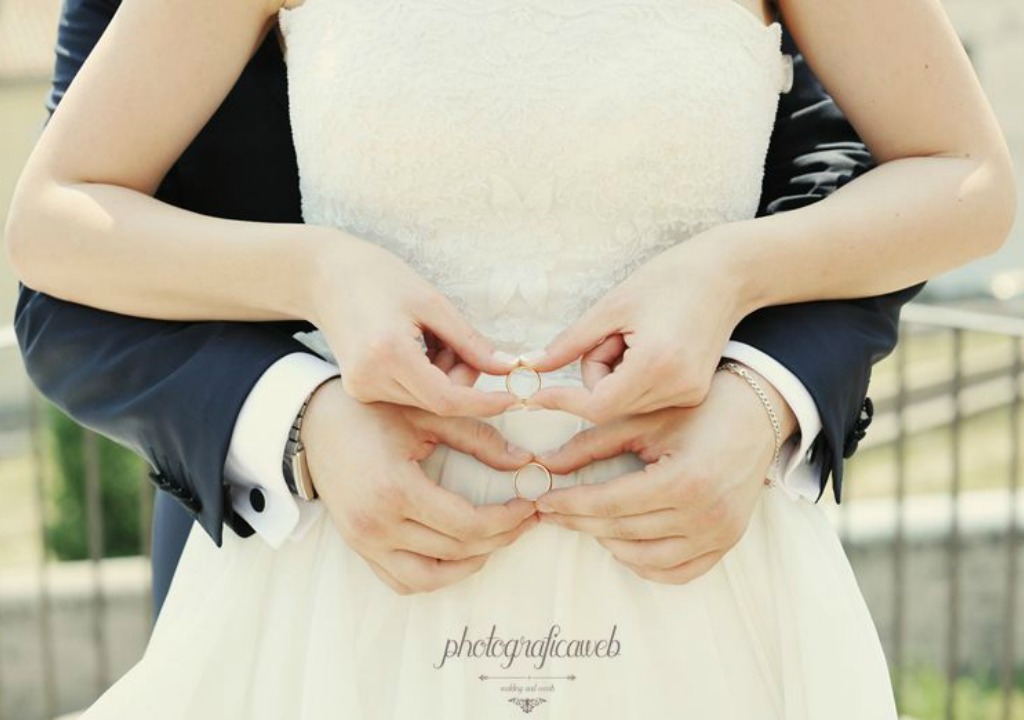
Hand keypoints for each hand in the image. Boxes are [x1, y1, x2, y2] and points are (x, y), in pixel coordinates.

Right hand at [302, 377, 540, 593]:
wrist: (315, 423)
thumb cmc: (371, 413)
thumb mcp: (427, 416)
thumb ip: (479, 438)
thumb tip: (525, 461)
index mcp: (395, 489)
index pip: (466, 524)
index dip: (506, 520)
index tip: (529, 504)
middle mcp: (377, 524)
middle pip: (455, 551)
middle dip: (500, 537)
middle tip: (525, 519)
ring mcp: (364, 542)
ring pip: (430, 577)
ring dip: (470, 563)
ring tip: (496, 539)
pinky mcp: (359, 548)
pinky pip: (403, 580)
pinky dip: (435, 576)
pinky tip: (459, 554)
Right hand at [307, 233, 521, 417]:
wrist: (324, 275)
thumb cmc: (379, 277)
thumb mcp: (432, 302)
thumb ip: (470, 342)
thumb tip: (507, 369)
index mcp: (388, 354)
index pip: (447, 400)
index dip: (485, 403)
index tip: (515, 397)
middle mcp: (370, 380)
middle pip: (439, 402)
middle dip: (463, 378)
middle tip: (459, 342)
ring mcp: (362, 389)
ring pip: (426, 400)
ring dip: (443, 376)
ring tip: (429, 336)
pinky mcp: (360, 390)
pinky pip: (408, 394)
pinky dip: (425, 376)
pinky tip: (414, 345)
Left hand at [524, 233, 751, 422]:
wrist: (727, 274)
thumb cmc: (669, 279)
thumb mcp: (611, 306)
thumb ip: (570, 343)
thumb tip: (534, 366)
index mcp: (656, 364)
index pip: (598, 405)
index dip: (564, 400)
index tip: (537, 395)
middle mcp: (677, 387)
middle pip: (609, 404)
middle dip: (597, 372)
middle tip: (613, 334)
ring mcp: (690, 394)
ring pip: (625, 403)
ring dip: (616, 375)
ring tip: (638, 336)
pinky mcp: (695, 393)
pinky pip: (645, 398)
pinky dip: (635, 377)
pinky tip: (653, 347)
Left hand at [533, 365, 796, 584]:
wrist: (756, 416)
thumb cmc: (698, 410)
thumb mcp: (643, 420)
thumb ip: (592, 443)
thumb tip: (548, 464)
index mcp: (683, 480)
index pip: (610, 502)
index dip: (570, 503)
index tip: (542, 500)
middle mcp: (704, 514)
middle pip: (622, 530)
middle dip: (579, 521)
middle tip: (551, 512)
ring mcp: (718, 534)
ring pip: (644, 558)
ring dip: (608, 542)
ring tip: (586, 521)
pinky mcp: (726, 543)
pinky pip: (676, 572)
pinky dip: (644, 564)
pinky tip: (623, 543)